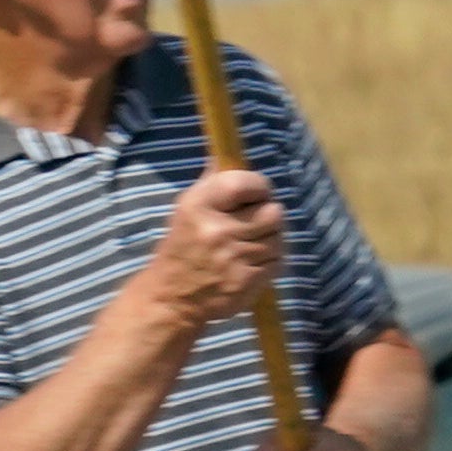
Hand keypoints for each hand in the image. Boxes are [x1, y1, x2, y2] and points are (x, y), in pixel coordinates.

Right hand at [140, 167, 282, 331]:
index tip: (258, 192)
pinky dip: (271, 259)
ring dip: (272, 238)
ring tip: (255, 242)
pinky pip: (278, 261)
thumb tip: (228, 152)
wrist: (172, 298)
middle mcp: (218, 231)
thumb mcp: (186, 210)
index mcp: (199, 206)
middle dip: (269, 214)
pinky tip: (254, 261)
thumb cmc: (181, 247)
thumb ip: (211, 183)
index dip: (259, 186)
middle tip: (258, 219)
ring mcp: (234, 258)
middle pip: (272, 212)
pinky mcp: (247, 281)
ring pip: (279, 238)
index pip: (244, 183)